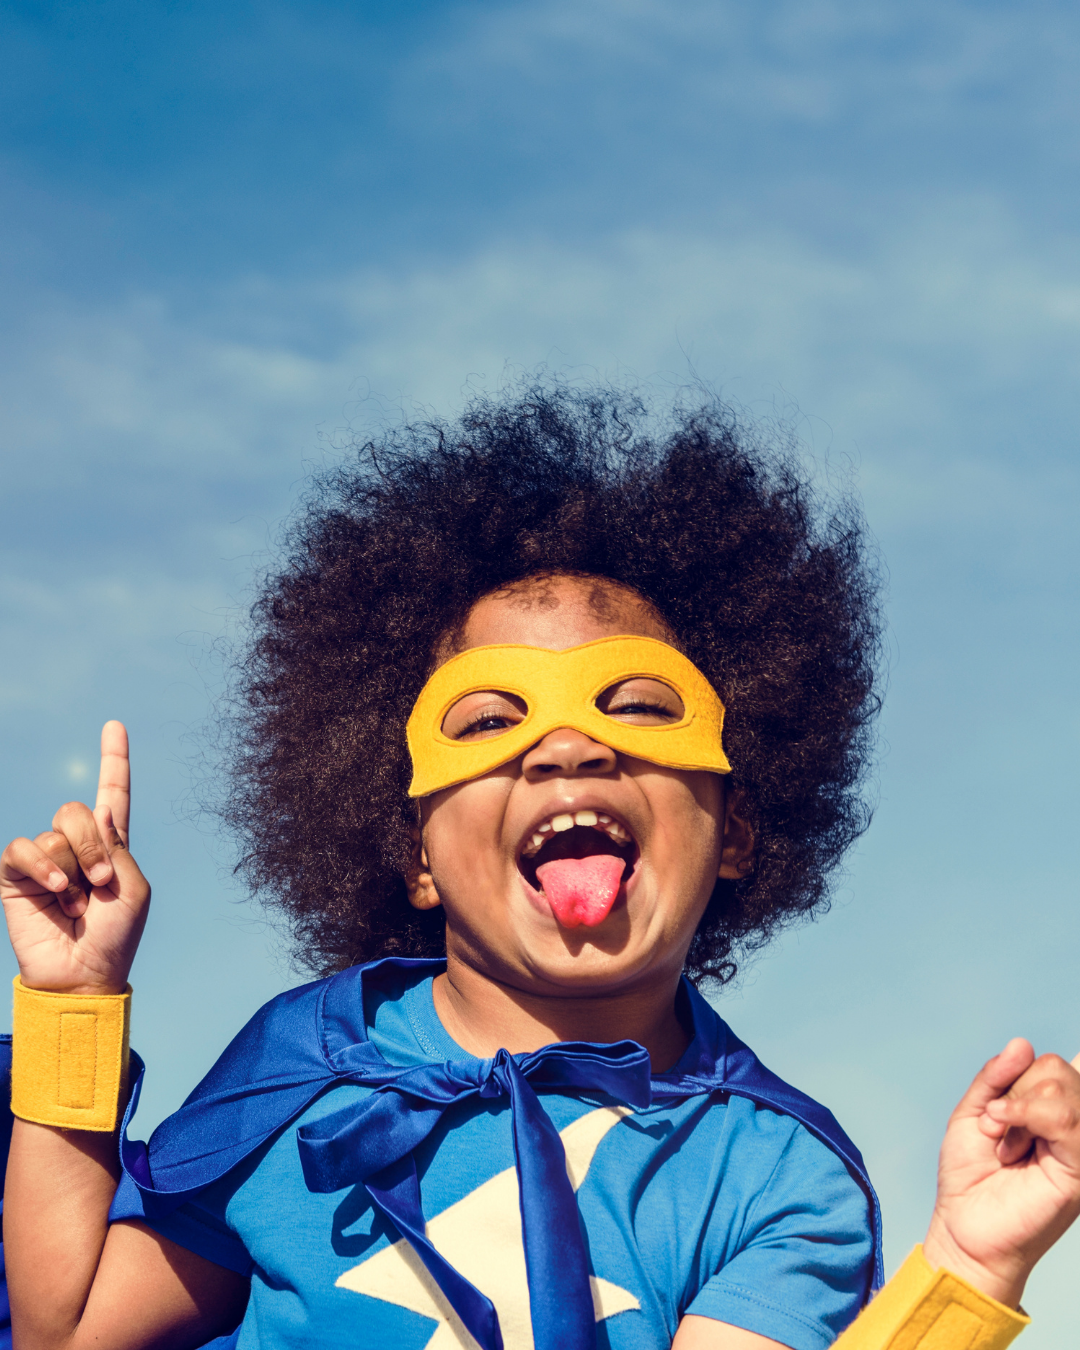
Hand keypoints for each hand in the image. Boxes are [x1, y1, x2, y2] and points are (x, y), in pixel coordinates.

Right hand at [1, 721, 150, 994]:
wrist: (83, 976)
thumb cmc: (114, 937)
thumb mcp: (131, 888)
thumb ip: (118, 846)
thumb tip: (99, 810)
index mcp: (111, 845)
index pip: (112, 793)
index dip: (113, 759)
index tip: (115, 725)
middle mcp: (75, 846)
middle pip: (78, 811)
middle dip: (94, 847)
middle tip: (101, 884)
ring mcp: (44, 860)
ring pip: (54, 833)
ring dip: (72, 870)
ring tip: (77, 904)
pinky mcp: (15, 875)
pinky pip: (23, 848)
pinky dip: (43, 867)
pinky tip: (57, 893)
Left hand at [923, 1038, 1079, 1307]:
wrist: (963, 1225)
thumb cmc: (969, 1176)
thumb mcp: (973, 1113)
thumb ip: (996, 1077)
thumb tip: (1022, 1043)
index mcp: (1049, 1114)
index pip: (1051, 1065)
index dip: (1018, 1073)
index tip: (994, 1109)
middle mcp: (1069, 1128)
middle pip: (1056, 1068)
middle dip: (1014, 1091)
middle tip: (996, 1127)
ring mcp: (1076, 1148)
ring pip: (1063, 1090)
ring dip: (1017, 1106)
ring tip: (1002, 1139)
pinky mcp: (1078, 1170)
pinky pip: (1067, 1121)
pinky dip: (1028, 1115)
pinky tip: (1006, 1136)